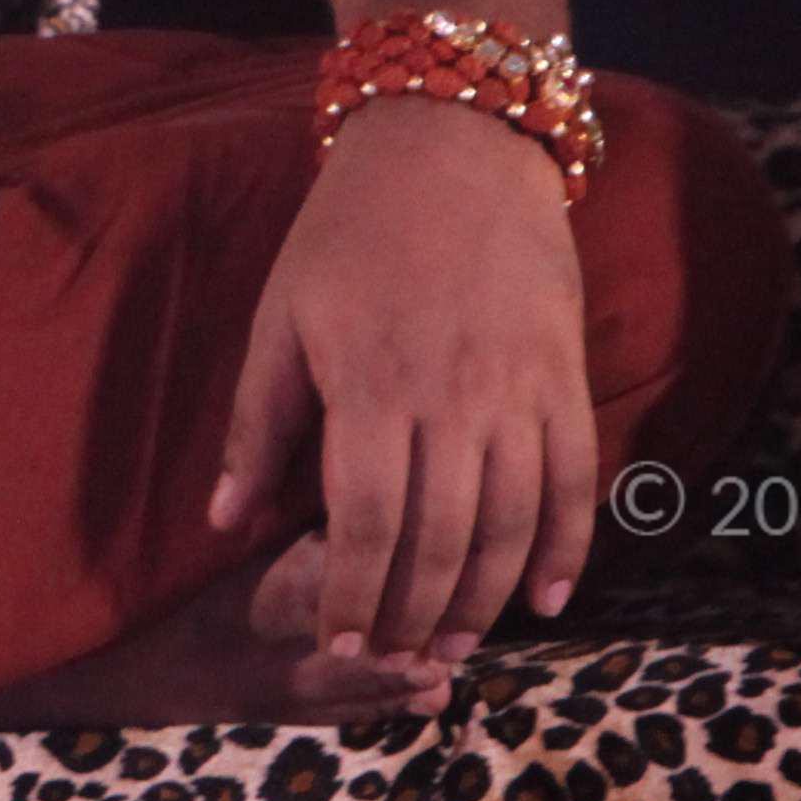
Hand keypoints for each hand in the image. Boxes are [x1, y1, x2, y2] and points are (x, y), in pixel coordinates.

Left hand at [207, 93, 593, 718]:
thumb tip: (224, 521)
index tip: (342, 640)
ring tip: (458, 644)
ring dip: (485, 597)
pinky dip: (566, 547)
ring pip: (510, 522)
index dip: (357, 593)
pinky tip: (546, 598)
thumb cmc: (351, 228)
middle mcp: (452, 396)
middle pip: (441, 537)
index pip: (367, 521)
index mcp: (370, 383)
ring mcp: (518, 389)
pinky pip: (575, 480)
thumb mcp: (282, 313)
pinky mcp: (565, 376)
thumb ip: (257, 422)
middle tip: (396, 659)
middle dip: (416, 613)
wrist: (455, 140)